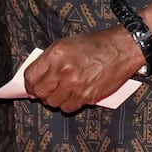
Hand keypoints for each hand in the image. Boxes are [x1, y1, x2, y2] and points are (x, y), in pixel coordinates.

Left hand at [23, 28, 144, 112]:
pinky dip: (68, 104)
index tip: (31, 86)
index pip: (31, 76)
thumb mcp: (67, 43)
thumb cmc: (96, 44)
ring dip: (54, 99)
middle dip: (40, 93)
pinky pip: (69, 108)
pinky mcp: (87, 96)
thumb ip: (49, 60)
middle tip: (45, 91)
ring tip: (61, 92)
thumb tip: (35, 79)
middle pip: (40, 92)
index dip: (28, 83)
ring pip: (53, 102)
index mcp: (56, 54)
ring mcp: (75, 85)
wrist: (122, 49)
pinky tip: (73, 95)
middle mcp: (64, 70)